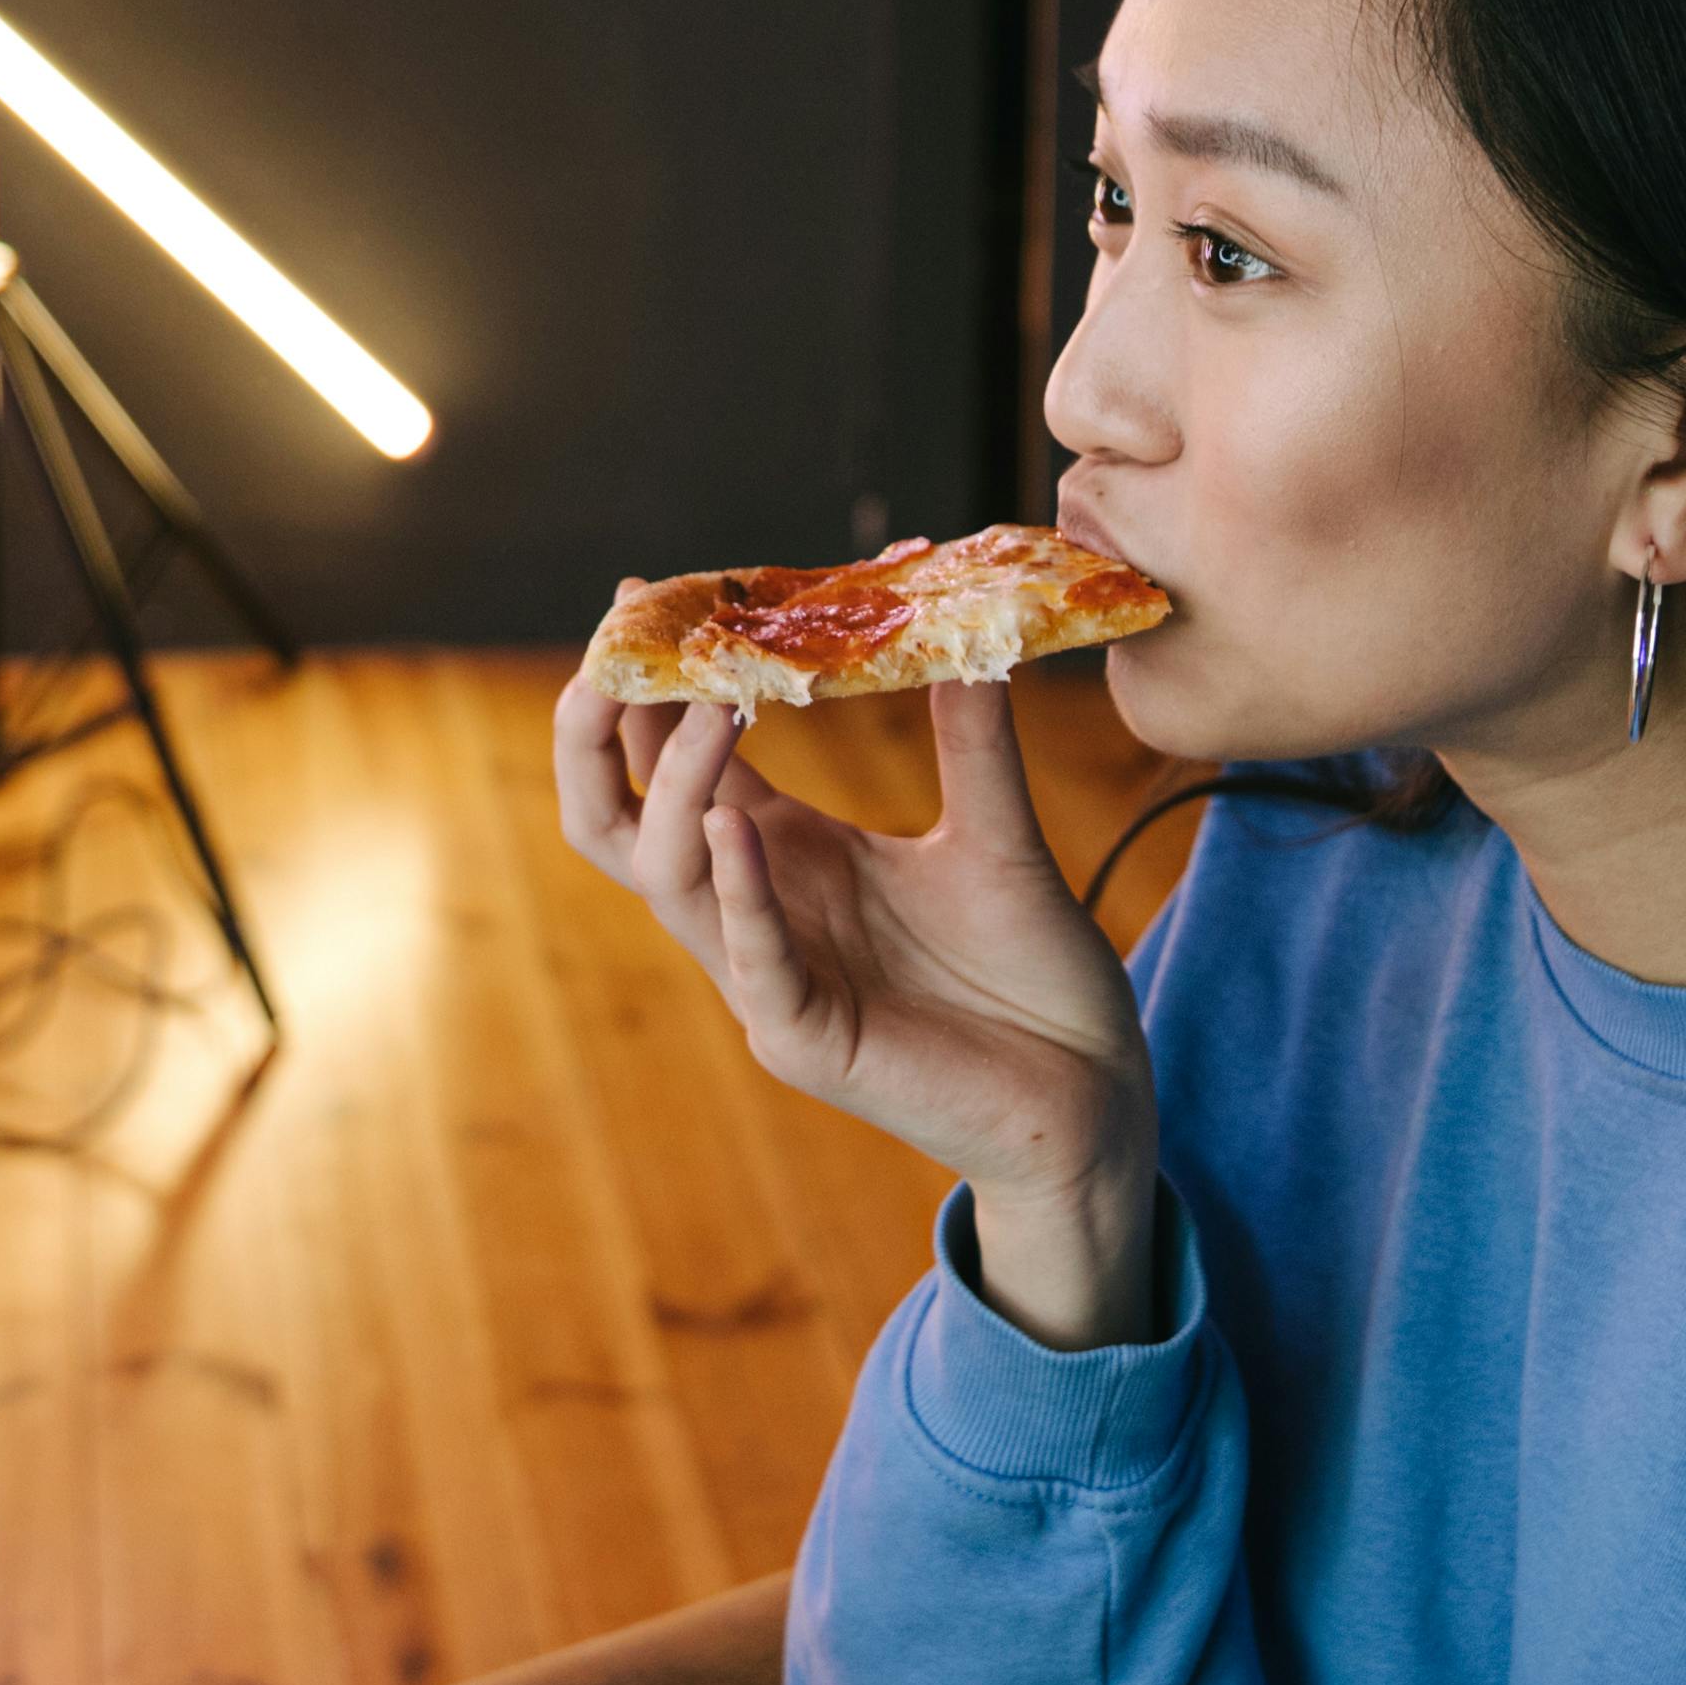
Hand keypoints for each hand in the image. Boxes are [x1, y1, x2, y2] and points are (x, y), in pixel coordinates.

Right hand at [546, 643, 1160, 1339]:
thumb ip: (973, 740)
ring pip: (665, 877)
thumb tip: (968, 628)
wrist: (1092, 1094)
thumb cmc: (1033, 978)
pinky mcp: (806, 1042)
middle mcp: (758, 911)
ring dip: (677, 784)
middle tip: (615, 644)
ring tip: (714, 703)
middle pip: (615, 820)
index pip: (678, 759)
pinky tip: (734, 826)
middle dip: (593, 733)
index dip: (654, 681)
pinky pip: (750, 961)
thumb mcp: (998, 836)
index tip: (650, 591)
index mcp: (787, 857)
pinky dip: (738, 891)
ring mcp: (769, 980)